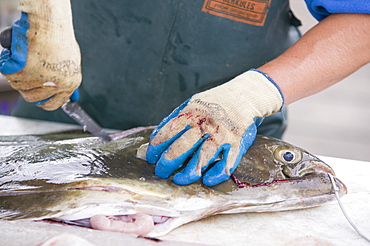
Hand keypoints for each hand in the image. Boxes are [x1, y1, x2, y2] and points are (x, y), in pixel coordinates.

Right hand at [0, 0, 80, 110]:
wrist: (50, 24)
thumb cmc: (60, 39)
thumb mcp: (72, 64)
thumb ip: (69, 82)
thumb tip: (73, 98)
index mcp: (70, 83)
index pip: (52, 104)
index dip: (42, 100)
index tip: (36, 94)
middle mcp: (57, 84)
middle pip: (32, 98)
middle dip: (26, 87)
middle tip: (25, 73)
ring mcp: (41, 79)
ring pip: (18, 86)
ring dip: (17, 74)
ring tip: (25, 58)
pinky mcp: (25, 72)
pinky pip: (9, 74)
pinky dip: (9, 64)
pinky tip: (17, 54)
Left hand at [146, 69, 283, 185]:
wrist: (245, 96)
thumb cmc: (214, 102)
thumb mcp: (191, 103)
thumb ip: (174, 119)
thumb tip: (155, 137)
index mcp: (191, 114)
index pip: (168, 133)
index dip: (156, 148)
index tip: (151, 157)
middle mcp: (205, 125)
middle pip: (181, 148)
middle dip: (167, 163)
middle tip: (160, 172)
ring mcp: (222, 135)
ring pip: (202, 159)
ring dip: (188, 173)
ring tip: (178, 179)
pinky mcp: (237, 144)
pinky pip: (226, 164)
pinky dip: (216, 175)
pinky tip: (206, 180)